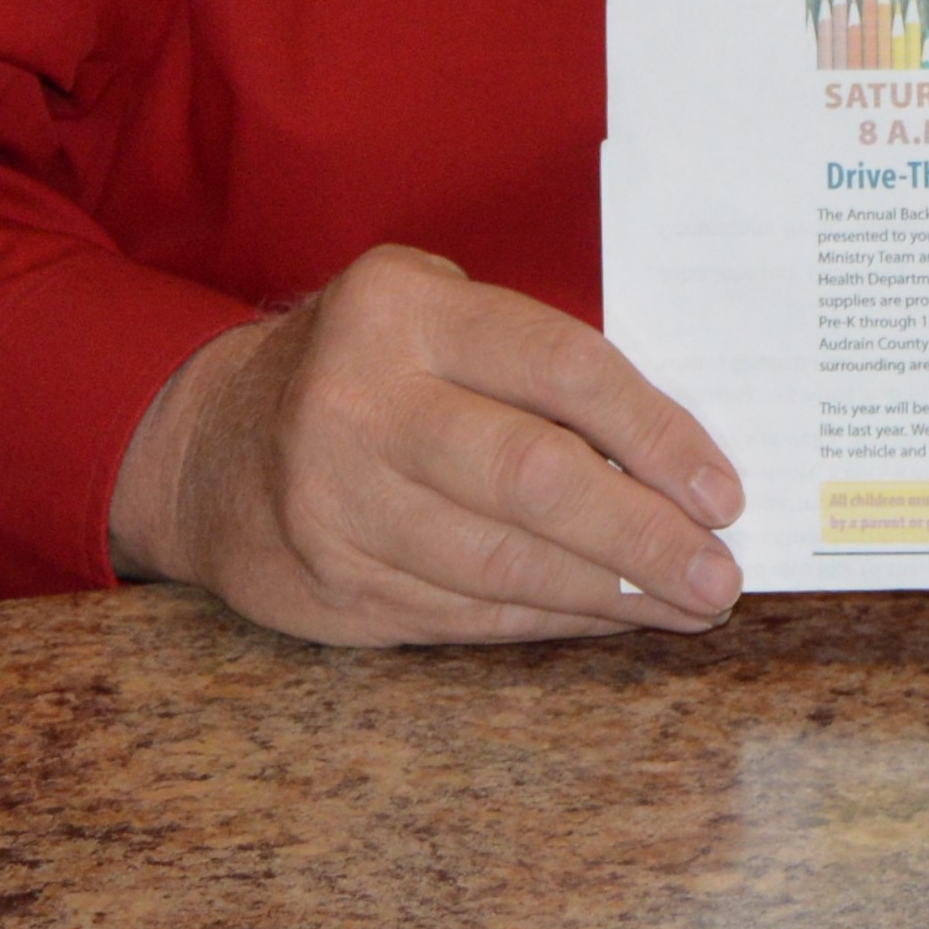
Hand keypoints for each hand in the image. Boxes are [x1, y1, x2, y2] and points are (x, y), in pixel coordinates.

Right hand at [106, 244, 745, 645]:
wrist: (208, 441)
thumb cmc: (366, 362)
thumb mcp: (432, 310)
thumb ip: (529, 358)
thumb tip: (671, 452)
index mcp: (402, 308)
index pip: (559, 366)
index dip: (654, 432)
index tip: (720, 489)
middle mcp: (360, 401)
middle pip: (534, 478)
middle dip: (642, 535)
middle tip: (719, 575)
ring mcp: (338, 502)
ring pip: (504, 565)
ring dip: (611, 593)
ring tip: (684, 602)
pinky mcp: (333, 585)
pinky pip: (468, 614)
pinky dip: (551, 620)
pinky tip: (609, 614)